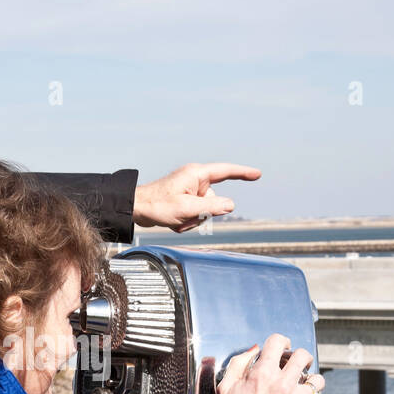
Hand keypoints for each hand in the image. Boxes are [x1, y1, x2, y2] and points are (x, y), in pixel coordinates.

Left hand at [132, 162, 260, 232]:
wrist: (136, 208)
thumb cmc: (158, 205)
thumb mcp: (187, 209)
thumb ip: (211, 207)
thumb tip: (230, 205)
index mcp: (196, 174)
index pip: (226, 171)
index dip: (243, 173)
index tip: (257, 174)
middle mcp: (194, 179)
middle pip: (214, 200)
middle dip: (203, 214)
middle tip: (184, 217)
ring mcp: (189, 190)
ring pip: (205, 210)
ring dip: (193, 220)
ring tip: (176, 219)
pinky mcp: (184, 199)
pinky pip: (194, 213)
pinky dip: (186, 221)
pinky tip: (173, 221)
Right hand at [209, 333, 322, 393]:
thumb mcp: (225, 388)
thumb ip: (239, 363)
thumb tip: (255, 350)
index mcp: (263, 373)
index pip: (278, 341)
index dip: (280, 342)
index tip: (281, 349)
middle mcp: (283, 384)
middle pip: (303, 355)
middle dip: (299, 357)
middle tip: (295, 365)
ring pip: (316, 380)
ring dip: (309, 380)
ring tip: (301, 386)